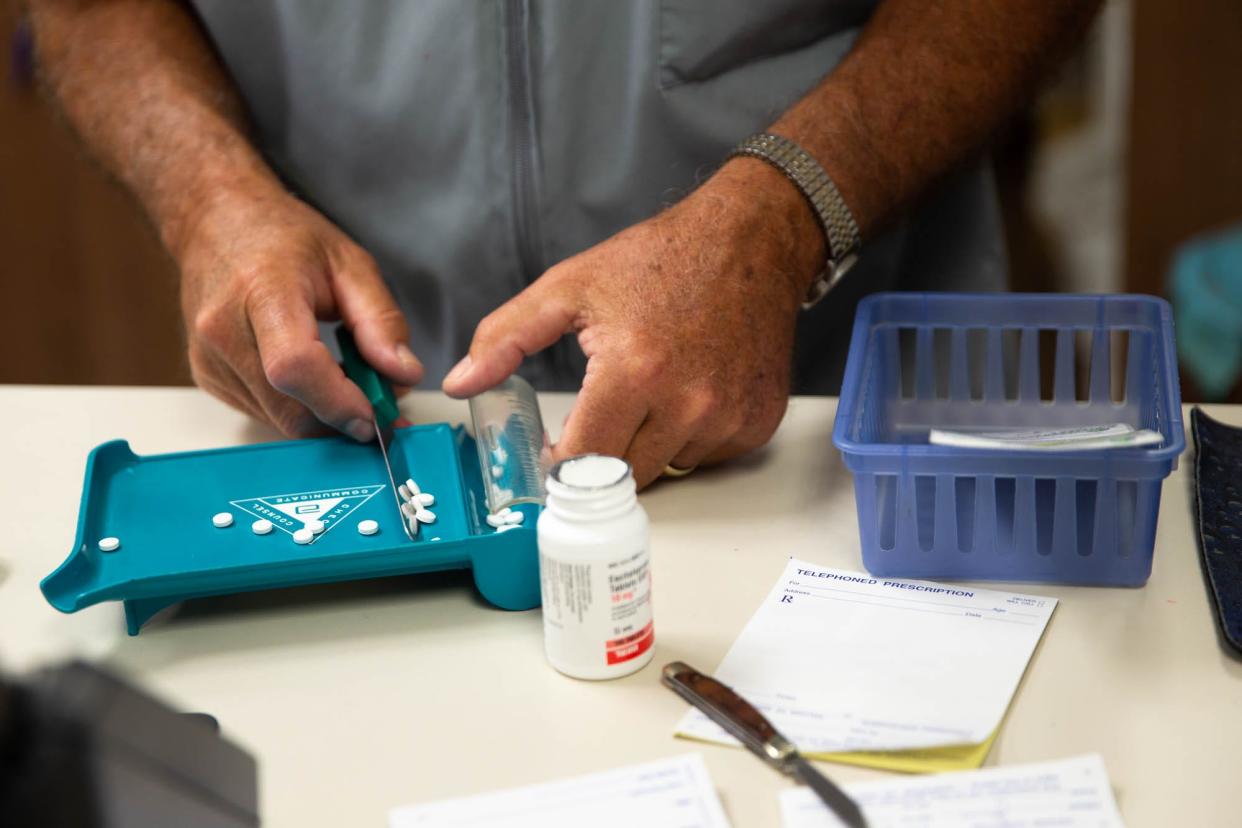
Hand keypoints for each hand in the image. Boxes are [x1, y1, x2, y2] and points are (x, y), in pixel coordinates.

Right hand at [178, 184, 423, 438]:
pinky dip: (299, 409)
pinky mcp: (207, 376)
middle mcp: (224, 328)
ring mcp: (209, 357)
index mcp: (262, 290)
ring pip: (278, 419)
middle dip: (342, 419)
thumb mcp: (350, 264)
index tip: (376, 416)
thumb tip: (403, 374)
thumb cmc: (282, 237)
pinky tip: (317, 381)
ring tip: (349, 382)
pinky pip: (263, 413)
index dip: (339, 403)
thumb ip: (381, 321)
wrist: (217, 221)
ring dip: (323, 416)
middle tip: (381, 407)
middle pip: (288, 406)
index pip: (295, 366)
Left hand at [442, 160, 824, 487]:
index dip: (558, 462)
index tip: (551, 451)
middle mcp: (686, 403)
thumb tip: (461, 383)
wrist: (749, 241)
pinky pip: (708, 456)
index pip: (581, 460)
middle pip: (622, 475)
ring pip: (667, 468)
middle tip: (600, 411)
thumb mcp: (570, 288)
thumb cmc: (660, 260)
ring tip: (651, 389)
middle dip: (601, 453)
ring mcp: (727, 417)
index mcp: (633, 371)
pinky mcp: (757, 422)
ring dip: (648, 445)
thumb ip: (506, 338)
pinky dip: (691, 437)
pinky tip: (690, 391)